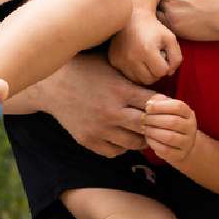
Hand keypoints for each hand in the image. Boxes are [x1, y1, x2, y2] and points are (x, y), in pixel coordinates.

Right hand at [39, 54, 156, 156]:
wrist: (52, 85)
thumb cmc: (87, 70)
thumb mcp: (112, 66)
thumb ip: (134, 78)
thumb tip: (160, 88)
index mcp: (121, 90)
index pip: (155, 104)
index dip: (164, 107)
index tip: (166, 107)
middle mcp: (111, 111)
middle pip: (147, 127)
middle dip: (155, 126)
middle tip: (158, 124)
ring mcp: (99, 128)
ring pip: (133, 143)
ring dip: (141, 138)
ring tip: (142, 131)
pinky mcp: (88, 140)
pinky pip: (114, 151)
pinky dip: (122, 146)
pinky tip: (122, 136)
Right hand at [108, 12, 182, 84]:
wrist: (132, 17)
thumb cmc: (154, 29)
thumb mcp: (171, 39)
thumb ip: (176, 58)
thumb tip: (169, 74)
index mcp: (146, 50)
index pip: (162, 72)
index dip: (166, 64)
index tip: (163, 54)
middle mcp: (131, 57)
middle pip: (150, 80)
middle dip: (156, 71)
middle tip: (155, 58)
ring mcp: (120, 60)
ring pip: (138, 80)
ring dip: (146, 73)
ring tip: (146, 59)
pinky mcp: (114, 61)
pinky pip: (128, 75)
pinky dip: (135, 71)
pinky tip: (137, 58)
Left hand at [142, 95, 197, 163]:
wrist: (183, 144)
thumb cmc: (171, 123)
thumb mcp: (169, 110)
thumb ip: (160, 102)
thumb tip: (150, 103)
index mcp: (188, 113)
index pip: (178, 106)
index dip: (161, 106)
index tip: (147, 106)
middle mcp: (190, 127)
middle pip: (173, 122)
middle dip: (154, 119)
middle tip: (143, 119)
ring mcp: (187, 142)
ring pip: (170, 137)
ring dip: (153, 132)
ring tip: (145, 129)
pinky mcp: (180, 155)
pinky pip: (166, 150)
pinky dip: (154, 144)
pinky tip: (149, 139)